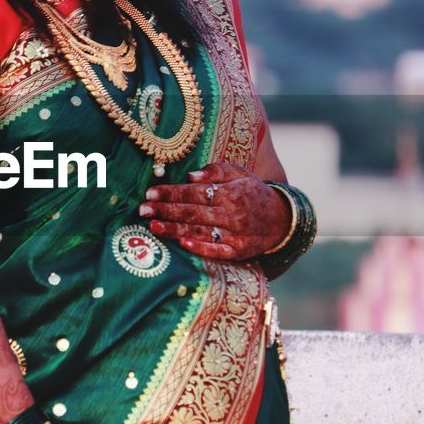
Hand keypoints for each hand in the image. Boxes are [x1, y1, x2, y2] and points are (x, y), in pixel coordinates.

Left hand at [138, 161, 289, 260]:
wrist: (281, 220)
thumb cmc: (253, 193)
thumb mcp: (239, 174)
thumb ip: (215, 171)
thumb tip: (190, 176)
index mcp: (230, 192)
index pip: (194, 192)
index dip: (171, 192)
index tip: (150, 193)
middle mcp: (232, 213)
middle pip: (193, 212)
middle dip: (165, 211)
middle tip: (142, 210)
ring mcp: (235, 234)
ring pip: (199, 231)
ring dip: (174, 230)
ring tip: (153, 227)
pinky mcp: (238, 251)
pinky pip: (216, 251)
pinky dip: (199, 247)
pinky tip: (182, 244)